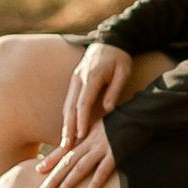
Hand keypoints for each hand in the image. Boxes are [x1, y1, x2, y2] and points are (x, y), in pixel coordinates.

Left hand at [37, 117, 121, 187]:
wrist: (141, 112)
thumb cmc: (125, 120)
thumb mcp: (105, 127)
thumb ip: (95, 137)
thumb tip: (87, 147)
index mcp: (87, 135)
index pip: (65, 149)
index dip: (51, 160)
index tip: (38, 170)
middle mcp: (91, 141)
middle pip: (68, 161)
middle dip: (54, 176)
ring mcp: (103, 147)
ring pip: (81, 166)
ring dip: (68, 182)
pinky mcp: (116, 152)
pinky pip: (103, 170)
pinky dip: (94, 182)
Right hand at [55, 39, 134, 153]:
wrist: (110, 41)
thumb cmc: (119, 58)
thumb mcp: (123, 72)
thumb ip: (115, 90)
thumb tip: (108, 109)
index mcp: (92, 76)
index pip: (83, 102)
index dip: (81, 121)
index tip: (81, 136)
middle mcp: (79, 78)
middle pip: (70, 107)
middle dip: (68, 127)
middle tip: (66, 146)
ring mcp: (75, 79)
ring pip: (66, 105)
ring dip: (65, 124)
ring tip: (65, 143)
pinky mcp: (74, 81)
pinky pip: (69, 101)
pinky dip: (67, 116)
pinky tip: (68, 129)